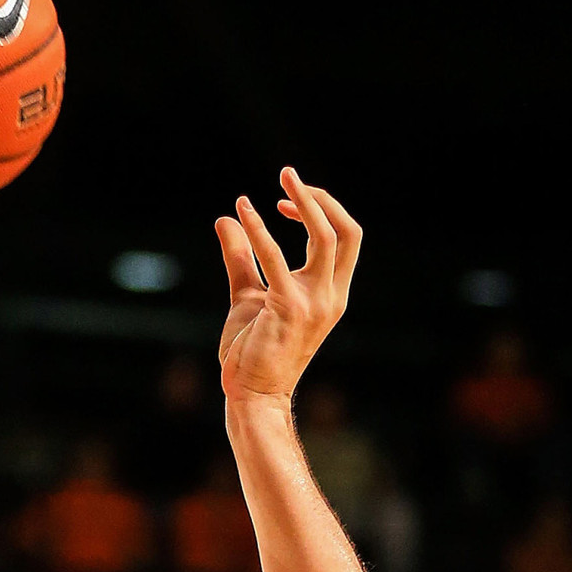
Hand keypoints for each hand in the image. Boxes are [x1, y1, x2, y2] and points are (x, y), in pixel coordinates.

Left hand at [215, 167, 360, 406]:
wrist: (251, 396)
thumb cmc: (252, 352)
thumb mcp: (248, 296)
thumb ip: (241, 258)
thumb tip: (225, 219)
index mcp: (332, 294)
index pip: (345, 239)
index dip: (320, 212)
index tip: (284, 205)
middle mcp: (331, 297)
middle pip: (346, 232)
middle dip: (320, 198)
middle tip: (288, 175)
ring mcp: (314, 304)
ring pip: (325, 237)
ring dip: (304, 201)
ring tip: (282, 177)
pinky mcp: (288, 309)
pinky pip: (276, 258)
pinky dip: (259, 229)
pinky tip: (242, 210)